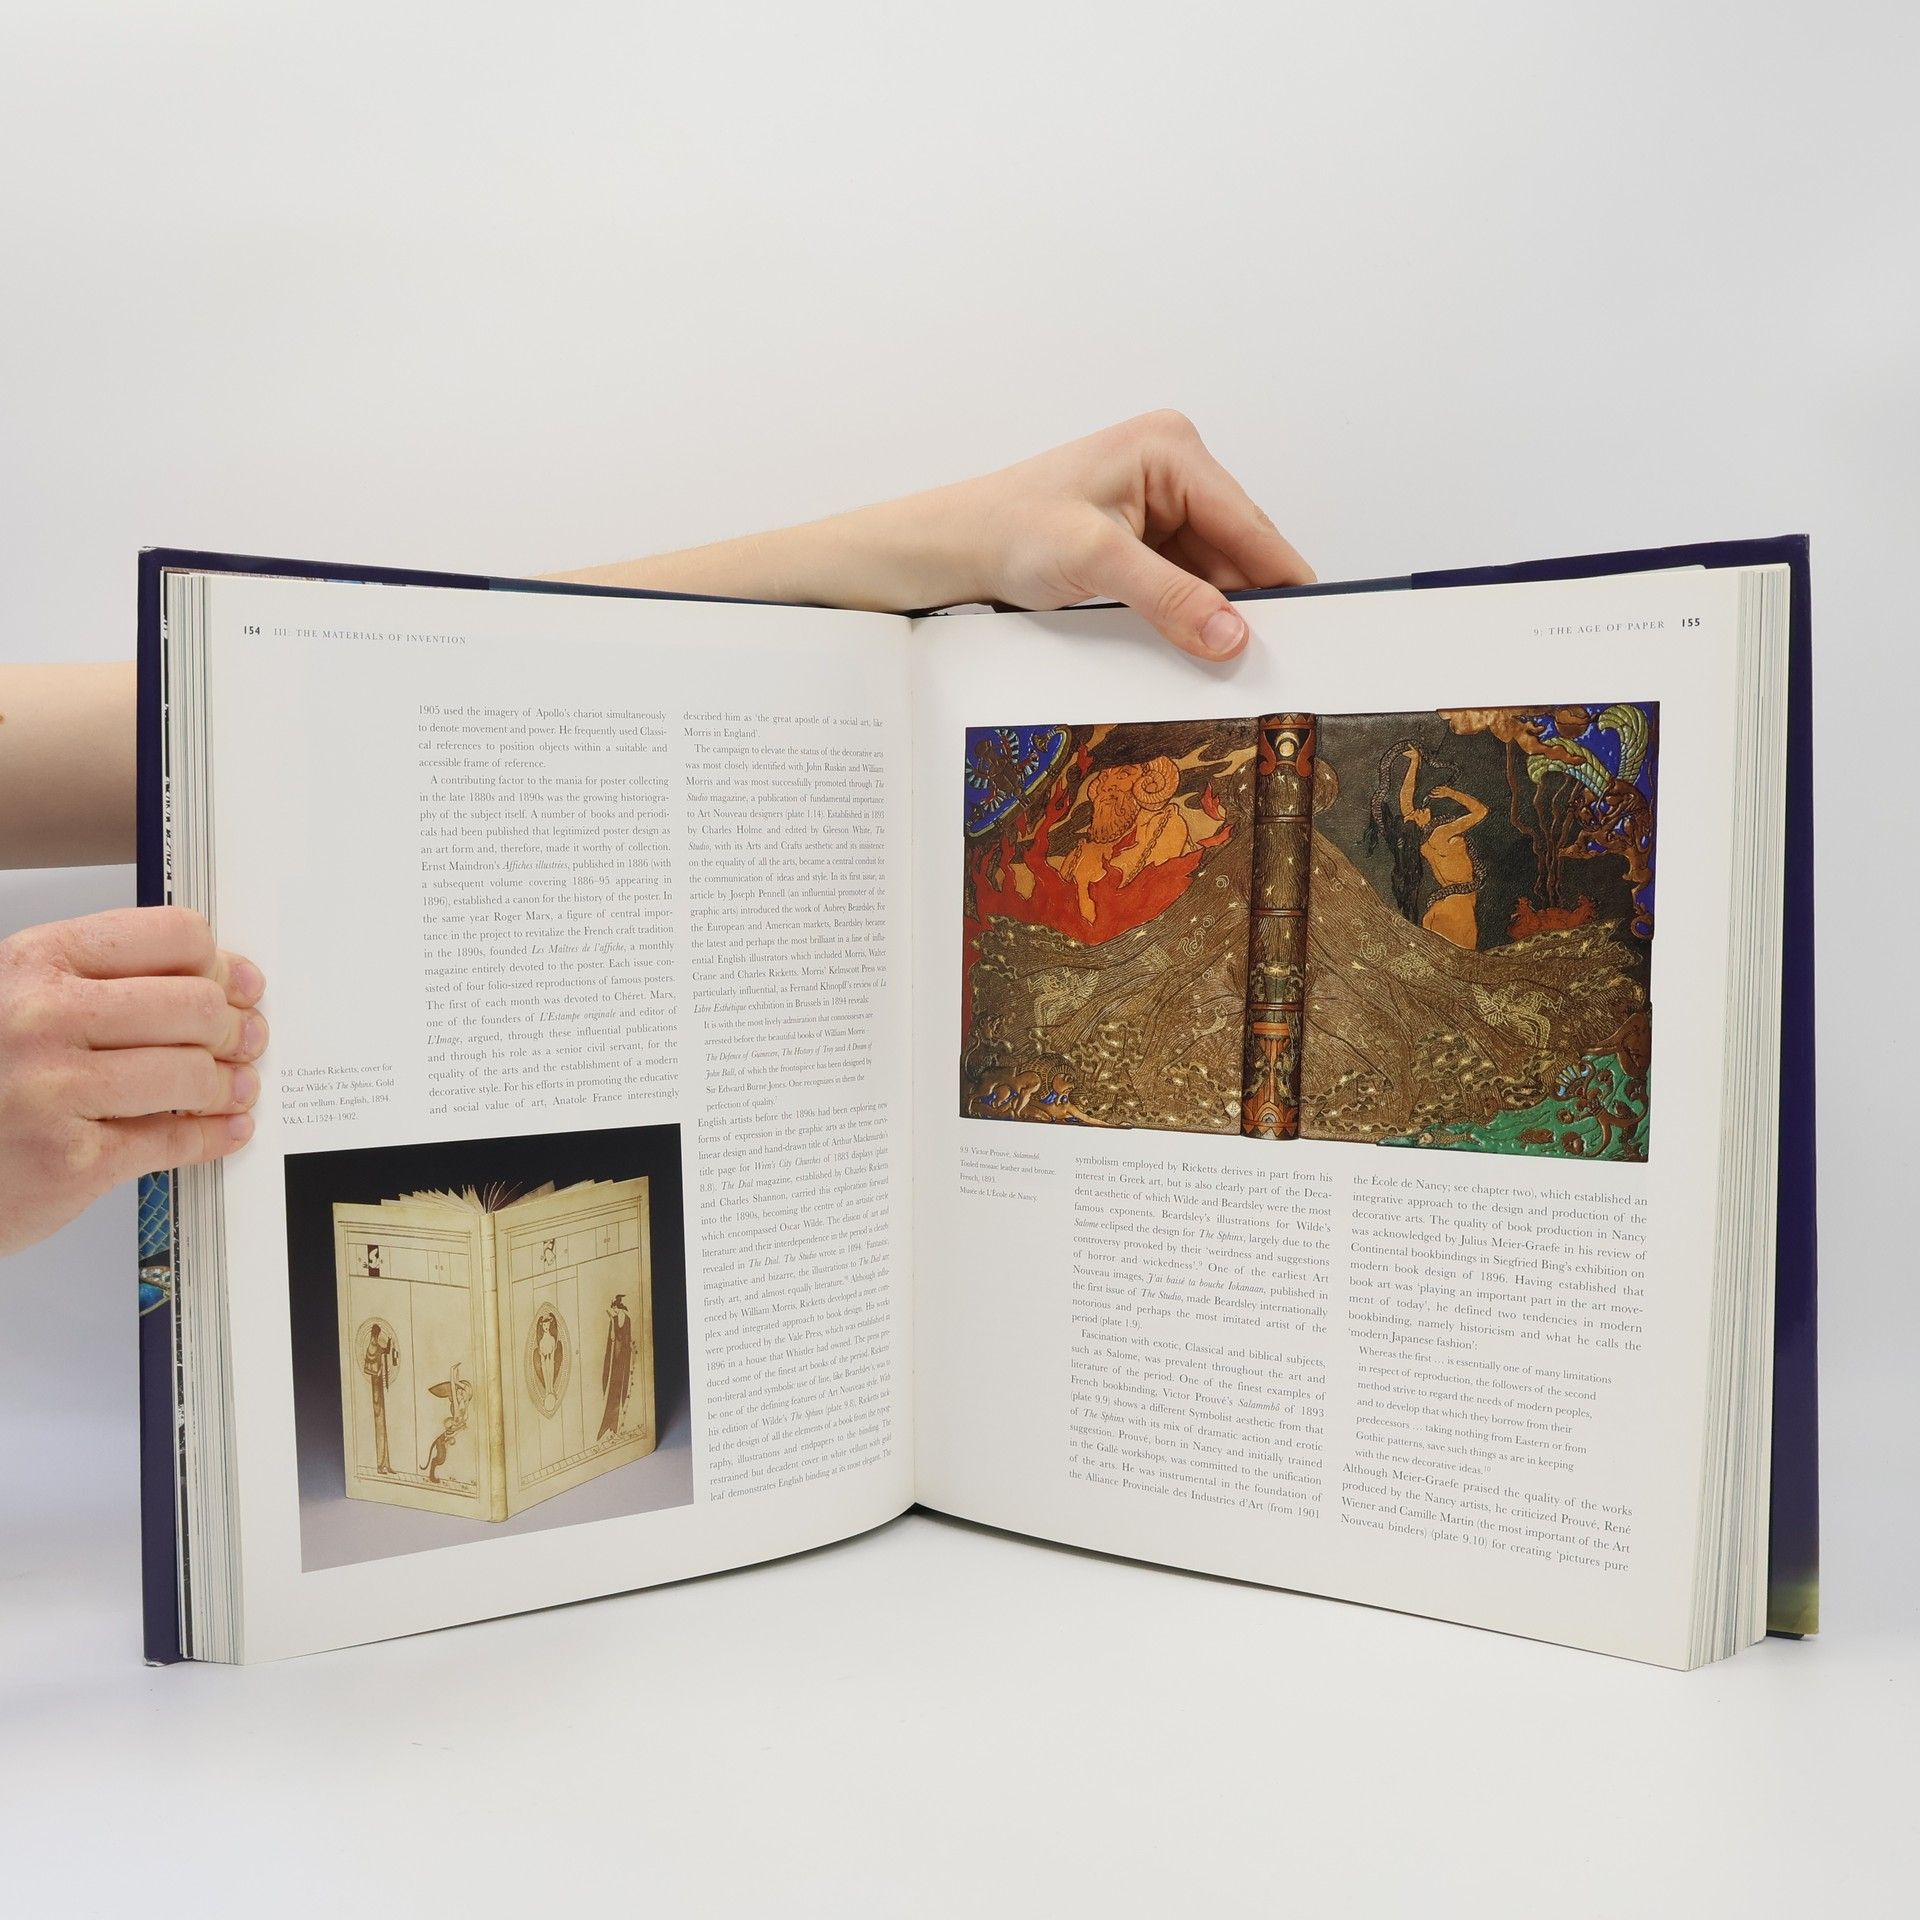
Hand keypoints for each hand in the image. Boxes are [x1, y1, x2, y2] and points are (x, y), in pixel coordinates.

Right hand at [0, 906, 264, 1257]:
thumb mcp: (16, 1000)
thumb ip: (101, 982)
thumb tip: (216, 978)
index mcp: (35, 963)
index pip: (172, 937)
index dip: (219, 965)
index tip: (237, 983)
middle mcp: (42, 1018)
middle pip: (196, 1006)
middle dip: (234, 1027)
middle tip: (245, 1038)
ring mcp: (54, 1092)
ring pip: (193, 1074)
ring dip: (229, 1084)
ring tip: (233, 1086)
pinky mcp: (70, 1162)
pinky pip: (175, 1141)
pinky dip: (215, 1135)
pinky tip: (227, 1127)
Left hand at [551, 410, 1315, 662]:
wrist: (941, 550)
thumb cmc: (1001, 532)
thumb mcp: (1094, 564)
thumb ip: (1172, 598)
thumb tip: (1236, 637)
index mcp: (1173, 449)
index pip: (1252, 525)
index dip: (1286, 583)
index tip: (1324, 632)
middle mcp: (1172, 467)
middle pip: (1238, 551)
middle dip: (1250, 606)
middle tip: (1280, 667)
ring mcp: (1155, 505)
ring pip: (1213, 575)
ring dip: (1217, 619)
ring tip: (1238, 669)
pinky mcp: (1136, 540)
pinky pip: (1183, 585)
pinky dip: (1190, 619)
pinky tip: (1197, 653)